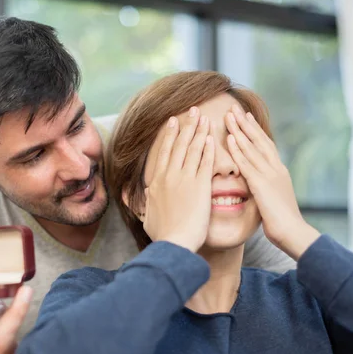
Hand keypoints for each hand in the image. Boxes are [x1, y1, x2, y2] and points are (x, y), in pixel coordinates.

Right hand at [143, 107, 214, 252]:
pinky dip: (208, 148)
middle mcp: (170, 176)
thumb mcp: (147, 217)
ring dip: (199, 131)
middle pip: (179, 145)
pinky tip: (211, 137)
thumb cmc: (163, 234)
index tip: (174, 122)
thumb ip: (144, 203)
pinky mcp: (200, 186)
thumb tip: (141, 195)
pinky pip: (205, 162)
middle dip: (187, 125)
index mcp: (157, 182)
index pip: (164, 152)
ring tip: (204, 117)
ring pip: (192, 149)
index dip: (170, 135)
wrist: (174, 243)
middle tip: (192, 109)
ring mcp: (185, 180)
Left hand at [224, 105, 319, 259]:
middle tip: (234, 107)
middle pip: (259, 140)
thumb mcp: (274, 200)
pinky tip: (230, 138)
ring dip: (239, 130)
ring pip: (252, 147)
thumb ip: (266, 190)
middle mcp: (276, 168)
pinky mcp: (262, 184)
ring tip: (229, 115)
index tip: (245, 116)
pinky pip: (247, 163)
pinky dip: (238, 149)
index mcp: (279, 172)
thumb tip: (259, 188)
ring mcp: (270, 175)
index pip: (265, 145)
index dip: (255, 130)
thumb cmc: (283, 223)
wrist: (294, 233)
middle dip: (246, 123)